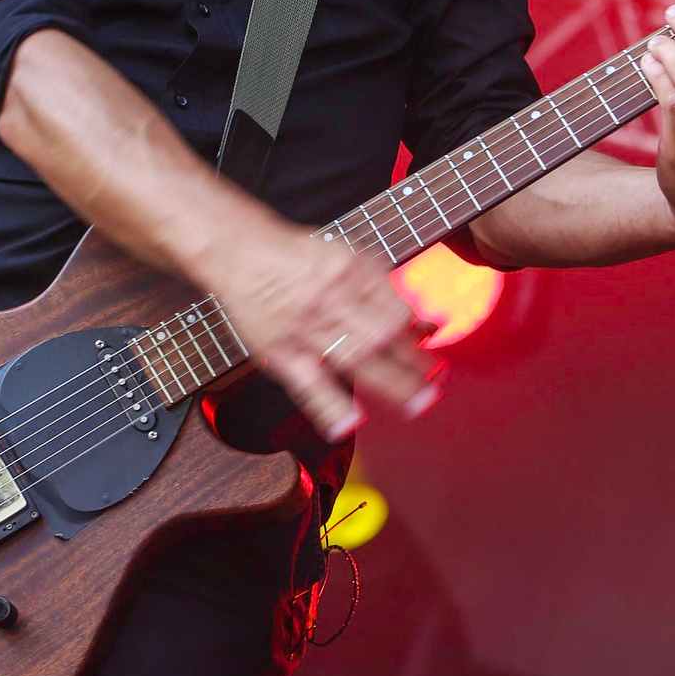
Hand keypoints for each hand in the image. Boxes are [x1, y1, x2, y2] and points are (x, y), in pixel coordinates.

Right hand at [198, 218, 437, 441]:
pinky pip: (306, 381)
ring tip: (415, 404)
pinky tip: (348, 424)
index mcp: (349, 273)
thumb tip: (412, 316)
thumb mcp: (341, 253)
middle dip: (412, 365)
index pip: (393, 308)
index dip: (415, 333)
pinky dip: (328, 405)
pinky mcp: (281, 351)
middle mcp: (330, 299)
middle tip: (433, 388)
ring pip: (354, 358)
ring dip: (389, 384)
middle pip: (380, 336)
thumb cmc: (292, 255)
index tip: (430, 352)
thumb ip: (376, 283)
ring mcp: (305, 327)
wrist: (241, 251)